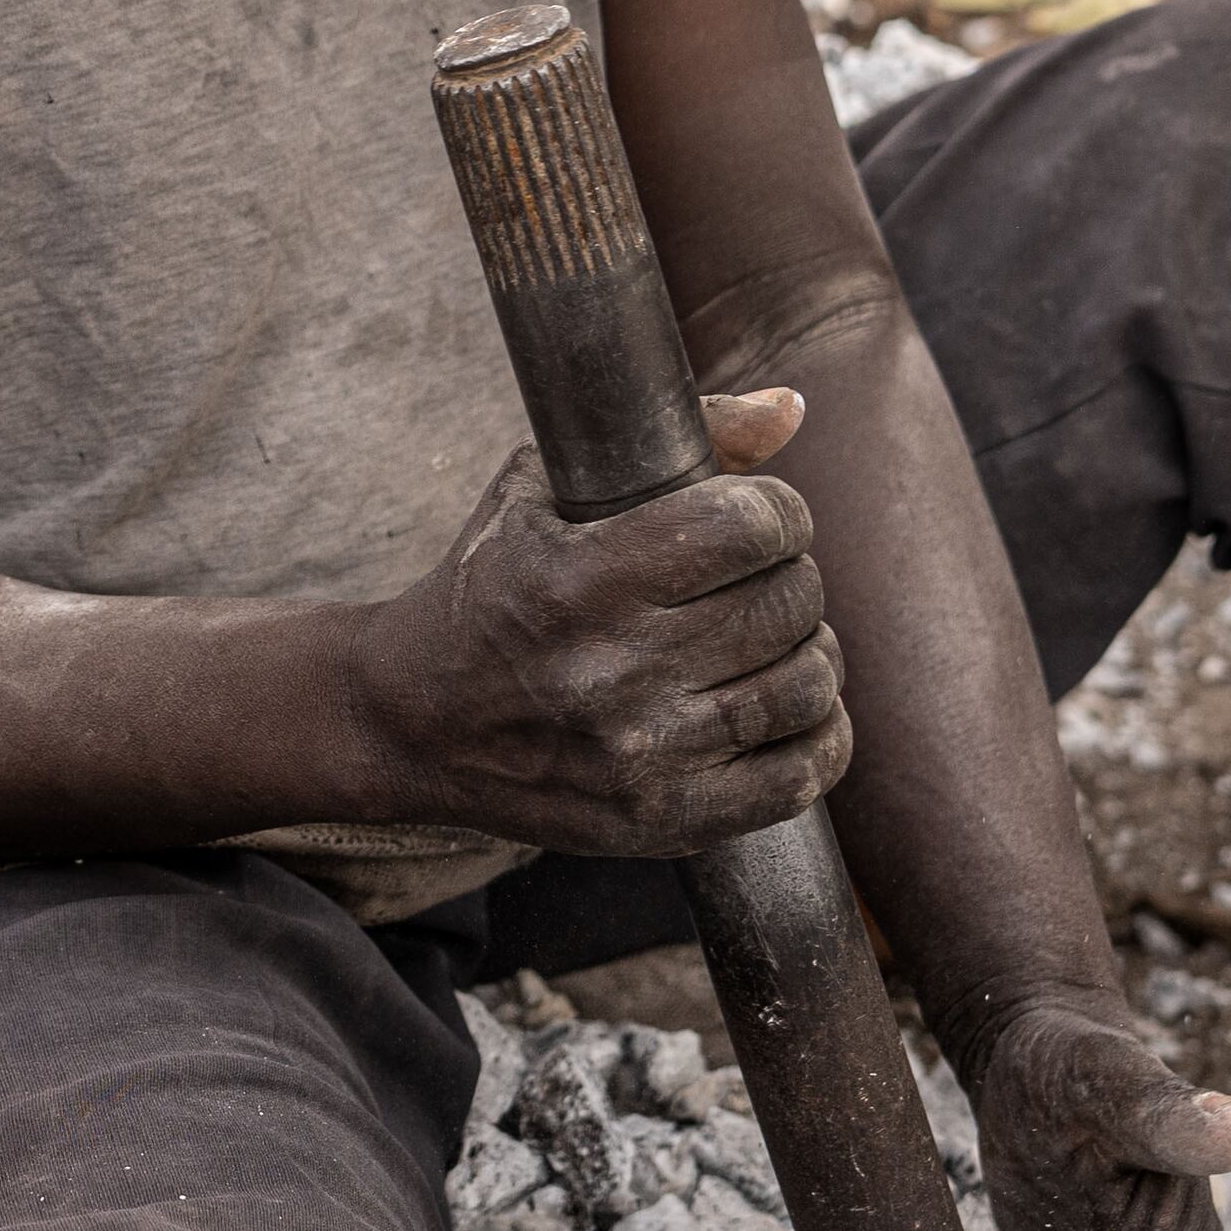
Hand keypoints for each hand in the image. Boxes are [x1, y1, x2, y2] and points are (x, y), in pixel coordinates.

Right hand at [352, 390, 842, 856]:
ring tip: (773, 637)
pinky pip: (802, 775)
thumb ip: (676, 438)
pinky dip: (818, 733)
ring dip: (809, 649)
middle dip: (790, 574)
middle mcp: (615, 672)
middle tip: (758, 576)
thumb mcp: (543, 490)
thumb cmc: (488, 588)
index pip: (750, 527)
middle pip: (788, 601)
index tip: (758, 519)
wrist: (412, 721)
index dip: (777, 512)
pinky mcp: (664, 821)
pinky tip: (783, 706)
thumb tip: (794, 408)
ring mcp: (644, 757)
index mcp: (582, 581)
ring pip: (807, 684)